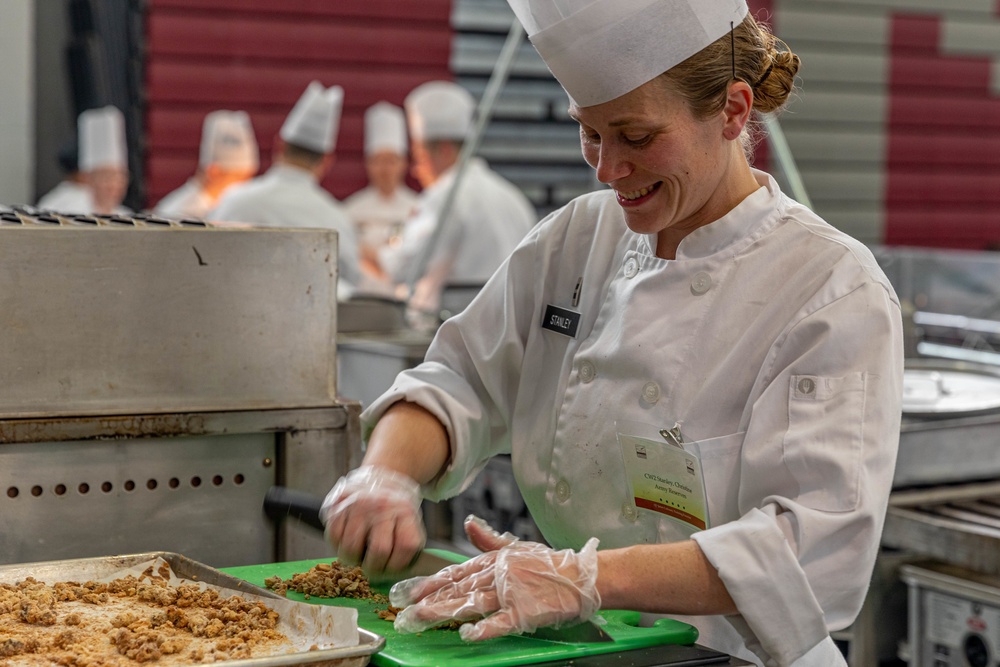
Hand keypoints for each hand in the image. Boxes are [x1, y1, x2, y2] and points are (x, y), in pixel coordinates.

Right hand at [321, 465, 425, 573]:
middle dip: (373, 568)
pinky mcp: (338, 503)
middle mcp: (382, 506)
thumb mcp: (411, 521)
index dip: (397, 566)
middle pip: (379, 552)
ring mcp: (358, 504)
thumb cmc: (396, 507)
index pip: (405, 548)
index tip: (390, 569)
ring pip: (350, 548)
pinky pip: (333, 537)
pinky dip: (337, 545)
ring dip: (352, 559)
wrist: (381, 475)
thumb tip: (395, 576)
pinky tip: (346, 539)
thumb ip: (406, 545)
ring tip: (357, 554)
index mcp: (406, 511)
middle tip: (371, 567)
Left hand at [390, 515, 600, 640]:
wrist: (582, 576)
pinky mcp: (525, 611)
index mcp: (494, 560)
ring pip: (471, 602)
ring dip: (445, 610)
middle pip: (457, 588)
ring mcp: (510, 592)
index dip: (430, 582)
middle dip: (428, 599)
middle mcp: (497, 574)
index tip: (408, 591)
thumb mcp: (516, 546)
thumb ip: (489, 539)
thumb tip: (469, 523)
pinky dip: (484, 628)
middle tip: (403, 609)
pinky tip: (466, 634)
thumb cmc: (550, 564)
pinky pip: (501, 621)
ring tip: (421, 617)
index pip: (455, 572)